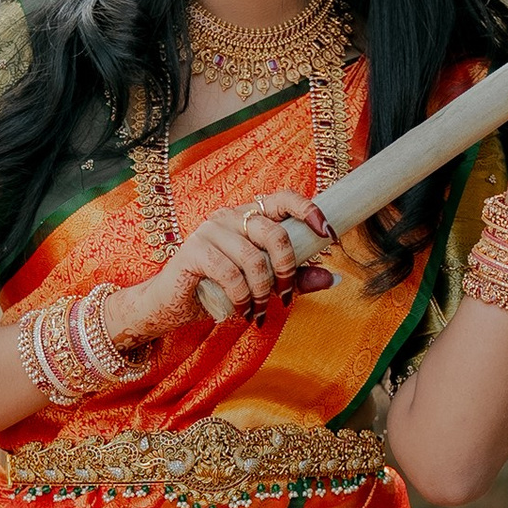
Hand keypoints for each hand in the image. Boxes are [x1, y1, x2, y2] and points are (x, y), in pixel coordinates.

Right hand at [110, 186, 332, 337]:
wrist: (173, 304)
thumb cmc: (219, 289)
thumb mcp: (264, 284)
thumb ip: (296, 278)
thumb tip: (333, 277)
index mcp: (249, 216)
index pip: (283, 197)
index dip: (308, 210)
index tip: (328, 234)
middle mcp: (230, 216)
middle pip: (274, 232)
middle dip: (286, 268)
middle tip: (284, 294)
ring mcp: (210, 230)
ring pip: (253, 257)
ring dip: (262, 291)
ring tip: (257, 309)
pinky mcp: (194, 250)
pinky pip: (230, 273)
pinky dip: (241, 296)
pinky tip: (240, 309)